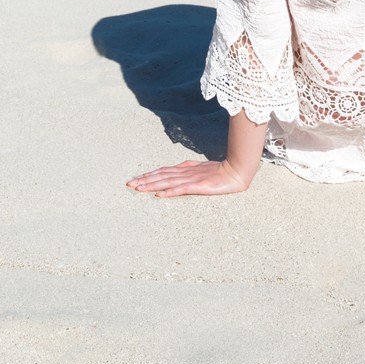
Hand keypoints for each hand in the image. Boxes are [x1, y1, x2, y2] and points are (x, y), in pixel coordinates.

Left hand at [126, 159, 251, 197]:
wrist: (235, 171)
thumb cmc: (219, 172)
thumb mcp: (200, 170)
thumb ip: (187, 171)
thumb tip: (173, 175)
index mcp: (185, 168)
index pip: (162, 171)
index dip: (148, 175)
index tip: (135, 179)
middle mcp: (185, 172)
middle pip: (160, 175)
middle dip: (144, 180)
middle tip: (129, 184)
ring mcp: (191, 179)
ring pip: (167, 182)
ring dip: (152, 185)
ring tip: (139, 188)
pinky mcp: (198, 186)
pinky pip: (181, 189)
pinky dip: (169, 192)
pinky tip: (160, 195)